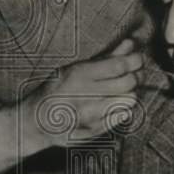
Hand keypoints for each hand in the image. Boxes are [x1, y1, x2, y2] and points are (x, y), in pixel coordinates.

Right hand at [26, 38, 142, 149]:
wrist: (36, 120)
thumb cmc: (58, 89)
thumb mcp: (76, 68)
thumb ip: (106, 56)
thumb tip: (131, 42)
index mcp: (79, 73)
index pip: (120, 65)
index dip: (135, 60)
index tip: (138, 59)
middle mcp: (84, 94)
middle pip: (128, 82)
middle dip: (136, 76)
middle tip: (134, 75)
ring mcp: (89, 115)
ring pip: (128, 100)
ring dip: (130, 93)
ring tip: (123, 91)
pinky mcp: (93, 131)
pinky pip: (121, 117)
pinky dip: (124, 109)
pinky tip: (115, 105)